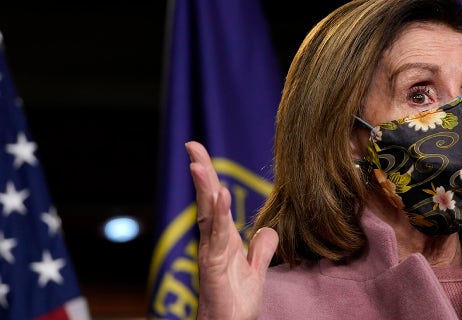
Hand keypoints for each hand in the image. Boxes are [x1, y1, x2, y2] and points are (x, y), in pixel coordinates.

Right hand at [185, 141, 278, 319]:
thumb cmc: (236, 303)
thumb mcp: (256, 271)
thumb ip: (262, 249)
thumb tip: (267, 230)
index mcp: (224, 239)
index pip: (215, 201)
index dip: (209, 177)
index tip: (199, 152)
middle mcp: (213, 242)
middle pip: (206, 201)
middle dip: (200, 172)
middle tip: (192, 145)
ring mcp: (210, 254)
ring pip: (206, 216)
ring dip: (205, 189)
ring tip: (200, 166)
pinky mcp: (212, 268)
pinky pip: (215, 239)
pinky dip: (217, 217)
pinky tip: (218, 197)